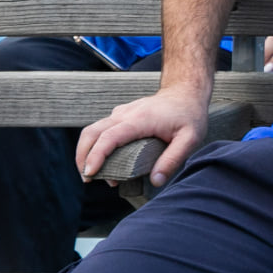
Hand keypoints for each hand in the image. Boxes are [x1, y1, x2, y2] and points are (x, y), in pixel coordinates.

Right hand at [76, 85, 210, 185]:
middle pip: (91, 133)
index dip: (96, 156)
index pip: (109, 137)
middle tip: (87, 178)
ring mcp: (121, 113)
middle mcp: (125, 114)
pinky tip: (105, 161)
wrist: (186, 91)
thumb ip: (173, 159)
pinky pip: (101, 129)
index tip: (90, 173)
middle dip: (82, 156)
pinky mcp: (121, 115)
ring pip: (92, 130)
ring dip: (86, 151)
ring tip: (93, 173)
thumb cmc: (190, 114)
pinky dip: (96, 145)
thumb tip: (155, 181)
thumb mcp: (190, 138)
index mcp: (140, 120)